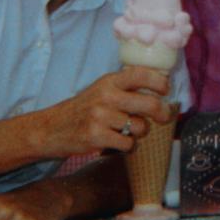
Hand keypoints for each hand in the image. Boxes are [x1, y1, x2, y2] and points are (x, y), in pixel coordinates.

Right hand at [39, 66, 173, 157]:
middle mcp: (106, 96)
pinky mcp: (96, 136)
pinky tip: (117, 141)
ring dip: (139, 132)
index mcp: (109, 81)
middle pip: (148, 104)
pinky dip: (127, 146)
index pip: (140, 74)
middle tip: (164, 117)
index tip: (166, 90)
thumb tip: (160, 87)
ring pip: (140, 127)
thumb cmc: (84, 109)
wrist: (52, 128)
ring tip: (126, 130)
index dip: (159, 82)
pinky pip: (128, 144)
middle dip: (162, 112)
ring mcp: (101, 117)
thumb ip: (125, 87)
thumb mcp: (102, 89)